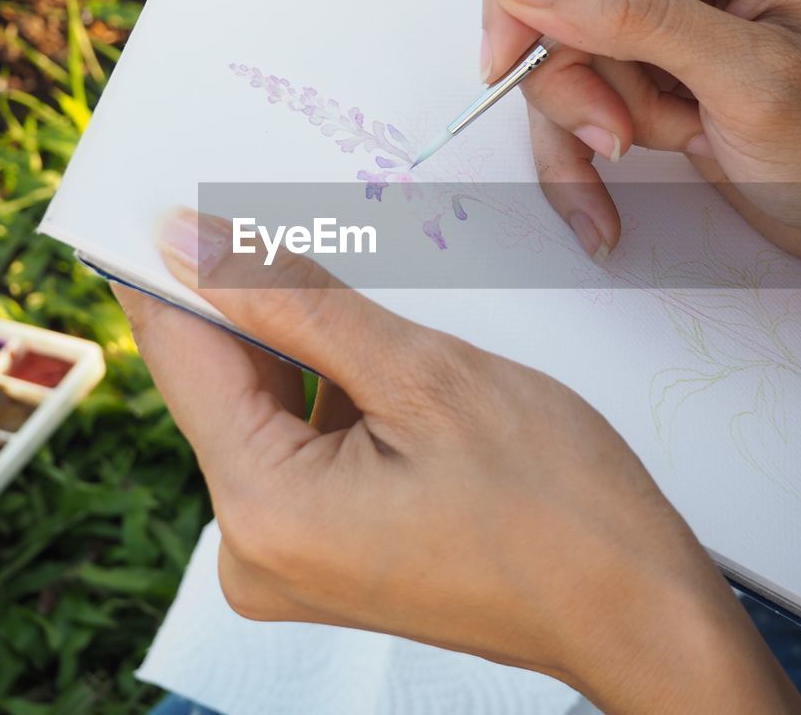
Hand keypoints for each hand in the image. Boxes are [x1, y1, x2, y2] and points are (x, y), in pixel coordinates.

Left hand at [115, 208, 800, 714]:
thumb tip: (191, 242)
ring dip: (302, 345)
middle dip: (252, 299)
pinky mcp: (319, 551)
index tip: (167, 191)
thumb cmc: (559, 506)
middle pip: (221, 383)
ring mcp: (285, 557)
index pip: (180, 354)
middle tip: (290, 220)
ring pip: (264, 408)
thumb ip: (292, 303)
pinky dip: (327, 392)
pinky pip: (297, 445)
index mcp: (265, 509)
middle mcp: (253, 548)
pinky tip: (378, 358)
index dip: (170, 263)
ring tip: (367, 301)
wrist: (634, 608)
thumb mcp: (425, 376)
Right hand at [482, 0, 800, 270]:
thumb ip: (630, 17)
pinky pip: (580, 90)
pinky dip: (583, 149)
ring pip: (563, 45)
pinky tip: (604, 203)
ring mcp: (679, 4)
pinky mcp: (658, 58)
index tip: (505, 61)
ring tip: (650, 150)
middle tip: (613, 132)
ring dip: (587, 114)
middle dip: (572, 70)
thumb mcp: (747, 83)